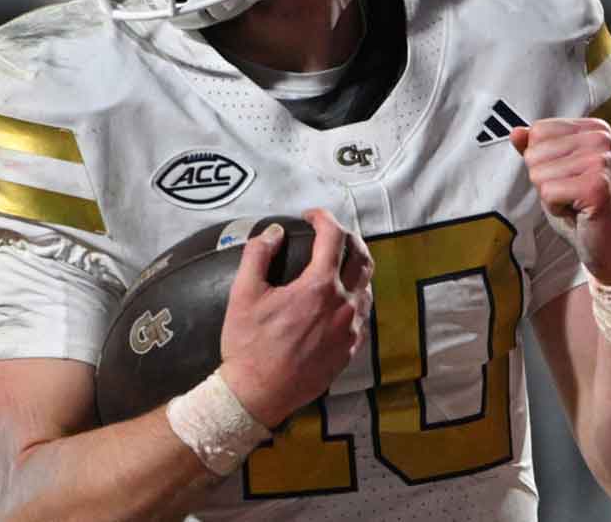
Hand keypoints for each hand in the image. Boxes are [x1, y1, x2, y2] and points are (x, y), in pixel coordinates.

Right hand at [218, 209, 371, 427]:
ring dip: (354, 268)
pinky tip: (336, 300)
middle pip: (362, 258)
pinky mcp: (350, 349)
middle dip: (348, 238)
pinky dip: (353, 297)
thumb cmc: (248, 346)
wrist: (259, 394)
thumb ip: (258, 254)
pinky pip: (362, 315)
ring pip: (367, 286)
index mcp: (318, 288)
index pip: (333, 238)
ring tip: (335, 264)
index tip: (310, 216)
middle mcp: (343, 306)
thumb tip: (273, 232)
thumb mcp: (243, 294)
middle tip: (329, 234)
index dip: (323, 218)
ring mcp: (351, 330)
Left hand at [511, 118, 610, 283]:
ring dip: (550, 195)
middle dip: (544, 179)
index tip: (567, 176)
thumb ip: (535, 148)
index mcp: (594, 129)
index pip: (538, 130)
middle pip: (535, 152)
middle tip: (571, 193)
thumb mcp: (554, 171)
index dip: (542, 160)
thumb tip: (516, 132)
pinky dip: (555, 208)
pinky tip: (577, 212)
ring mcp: (601, 162)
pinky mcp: (596, 186)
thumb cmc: (583, 207)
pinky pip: (548, 192)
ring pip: (539, 173)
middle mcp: (601, 139)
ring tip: (575, 202)